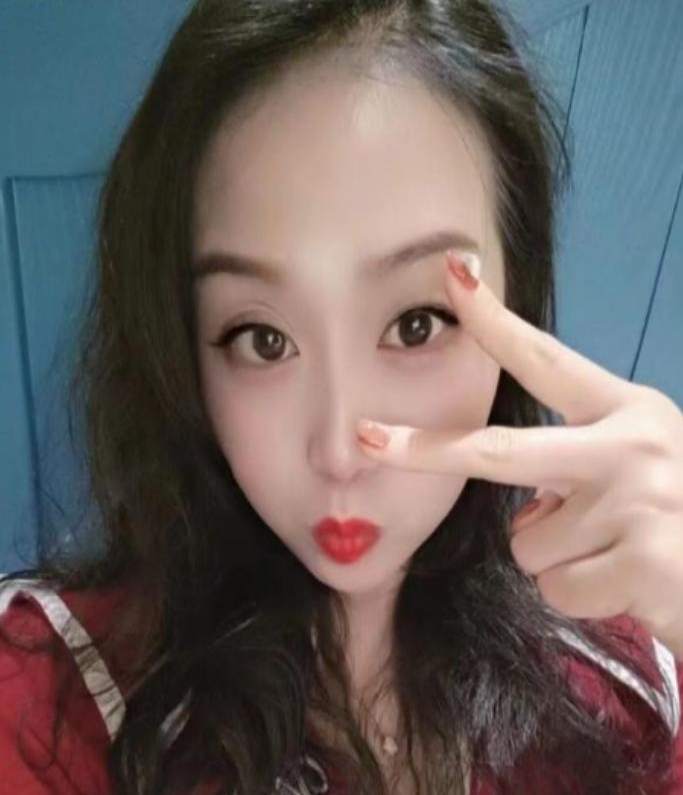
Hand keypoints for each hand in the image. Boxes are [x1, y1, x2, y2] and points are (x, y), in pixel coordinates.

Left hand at [356, 251, 682, 659]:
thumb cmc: (677, 517)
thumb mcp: (637, 468)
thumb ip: (575, 465)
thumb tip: (520, 502)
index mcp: (627, 410)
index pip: (548, 361)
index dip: (497, 322)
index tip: (453, 276)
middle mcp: (631, 445)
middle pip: (500, 451)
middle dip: (425, 450)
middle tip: (366, 439)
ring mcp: (639, 503)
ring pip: (527, 541)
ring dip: (557, 558)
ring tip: (613, 554)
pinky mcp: (644, 563)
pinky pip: (556, 586)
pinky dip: (579, 595)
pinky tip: (626, 585)